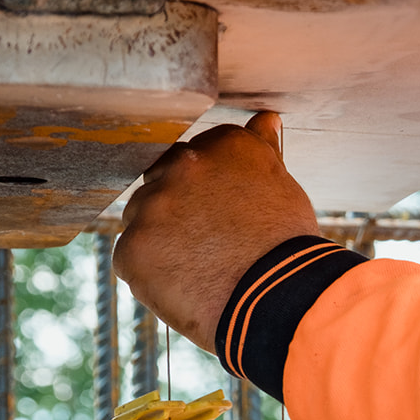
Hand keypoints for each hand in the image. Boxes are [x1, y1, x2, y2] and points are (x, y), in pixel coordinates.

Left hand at [112, 111, 321, 353]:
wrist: (279, 300)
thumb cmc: (288, 247)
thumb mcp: (282, 186)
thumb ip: (262, 150)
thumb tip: (265, 119)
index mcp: (220, 146)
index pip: (195, 160)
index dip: (205, 193)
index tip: (219, 216)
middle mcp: (182, 166)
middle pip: (162, 186)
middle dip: (178, 212)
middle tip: (208, 247)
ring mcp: (152, 207)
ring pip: (143, 222)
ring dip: (161, 242)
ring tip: (198, 270)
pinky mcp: (132, 250)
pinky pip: (131, 260)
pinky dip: (151, 275)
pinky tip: (184, 287)